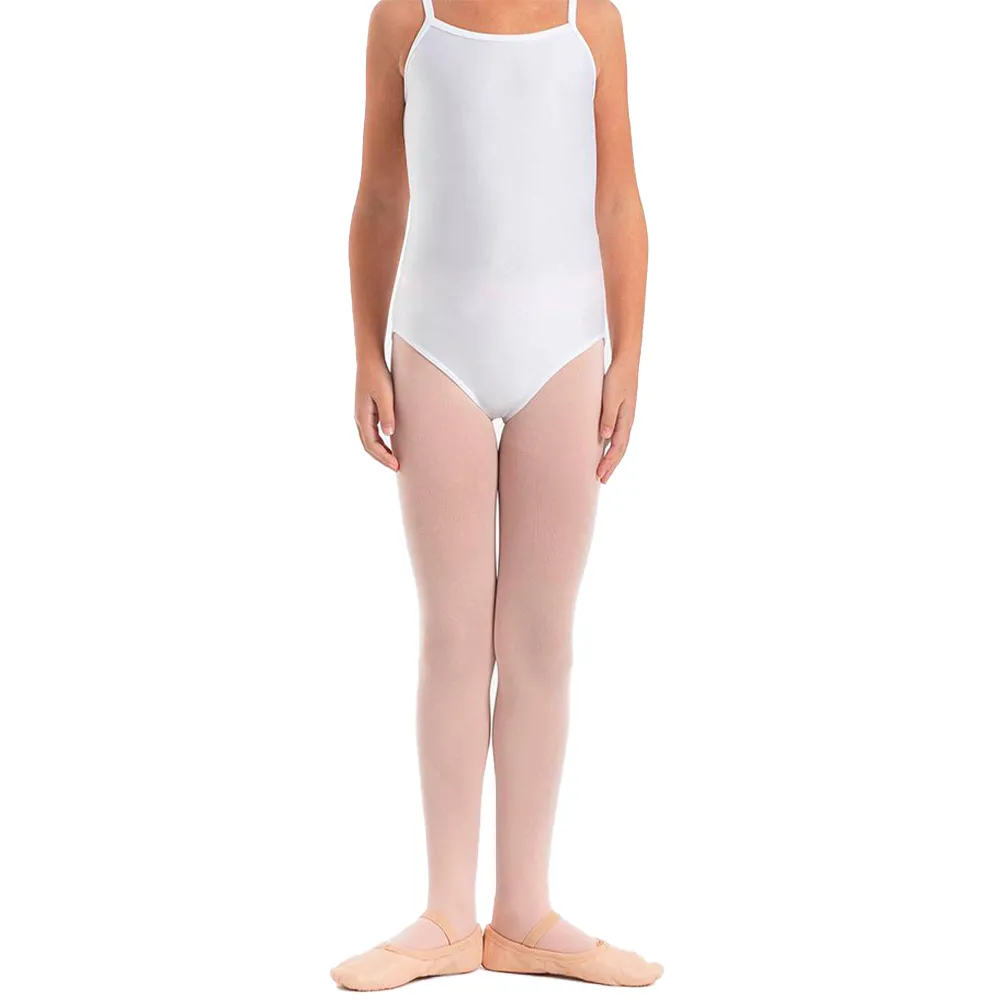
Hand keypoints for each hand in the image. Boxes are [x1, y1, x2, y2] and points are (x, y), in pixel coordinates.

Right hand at [354, 357, 398, 471]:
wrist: (370, 361)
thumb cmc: (378, 376)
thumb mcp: (385, 395)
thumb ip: (387, 415)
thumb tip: (388, 434)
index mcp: (362, 417)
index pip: (371, 445)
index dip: (383, 457)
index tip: (396, 465)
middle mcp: (360, 418)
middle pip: (368, 446)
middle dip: (382, 458)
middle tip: (397, 467)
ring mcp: (362, 415)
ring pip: (369, 440)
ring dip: (380, 452)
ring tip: (394, 460)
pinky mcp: (367, 411)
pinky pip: (372, 432)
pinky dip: (380, 443)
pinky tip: (390, 444)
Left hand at [596, 358, 637, 483]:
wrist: (626, 361)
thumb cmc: (617, 377)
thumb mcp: (611, 396)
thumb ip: (608, 416)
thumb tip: (606, 437)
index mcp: (626, 419)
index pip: (617, 447)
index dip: (609, 462)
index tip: (600, 475)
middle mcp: (627, 421)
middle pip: (620, 449)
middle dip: (611, 465)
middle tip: (601, 480)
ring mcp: (625, 417)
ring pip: (619, 444)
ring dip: (612, 458)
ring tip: (603, 470)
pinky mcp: (621, 412)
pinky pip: (618, 435)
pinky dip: (612, 446)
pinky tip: (606, 448)